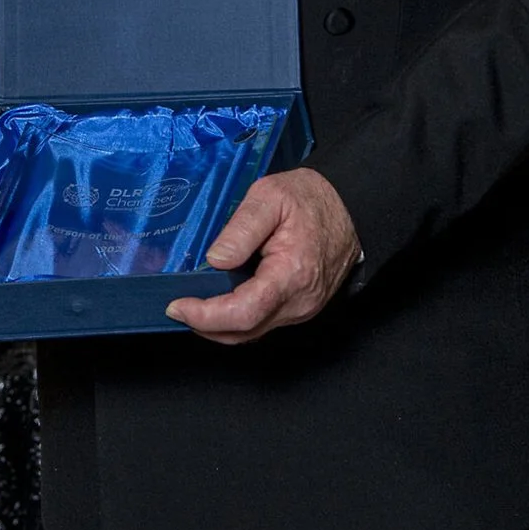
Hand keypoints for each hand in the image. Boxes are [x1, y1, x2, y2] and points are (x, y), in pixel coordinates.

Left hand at [167, 168, 358, 344]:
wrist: (350, 206)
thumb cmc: (313, 199)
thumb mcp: (271, 196)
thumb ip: (241, 228)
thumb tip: (215, 259)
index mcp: (292, 274)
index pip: (243, 313)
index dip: (205, 316)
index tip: (178, 306)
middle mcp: (300, 301)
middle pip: (243, 332)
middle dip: (205, 324)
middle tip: (178, 306)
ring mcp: (302, 309)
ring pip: (251, 333)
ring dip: (219, 324)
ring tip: (195, 302)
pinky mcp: (300, 308)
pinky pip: (262, 322)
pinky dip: (236, 318)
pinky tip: (221, 300)